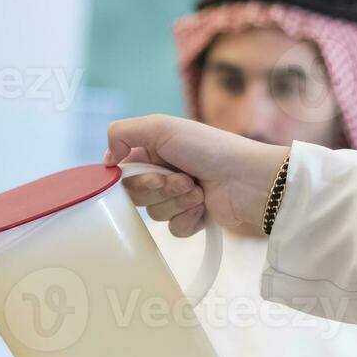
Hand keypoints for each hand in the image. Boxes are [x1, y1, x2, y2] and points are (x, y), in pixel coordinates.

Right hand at [104, 114, 290, 236]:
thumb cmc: (209, 149)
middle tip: (182, 178)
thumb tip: (106, 161)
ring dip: (176, 202)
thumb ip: (122, 133)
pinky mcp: (193, 219)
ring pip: (153, 214)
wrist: (249, 180)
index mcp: (154, 151)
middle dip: (157, 188)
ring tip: (199, 190)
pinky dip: (187, 218)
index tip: (146, 171)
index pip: (122, 172)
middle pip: (135, 194)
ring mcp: (179, 197)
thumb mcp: (161, 127)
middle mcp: (164, 173)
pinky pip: (172, 230)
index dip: (129, 176)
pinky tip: (205, 207)